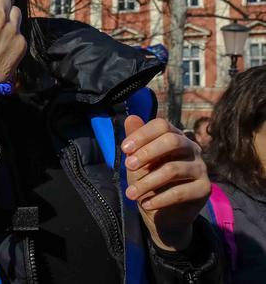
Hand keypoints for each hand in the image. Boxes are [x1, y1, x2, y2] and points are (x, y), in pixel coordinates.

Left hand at [122, 116, 210, 250]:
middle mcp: (192, 148)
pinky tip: (145, 204)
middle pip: (172, 141)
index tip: (124, 148)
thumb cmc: (149, 179)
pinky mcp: (205, 189)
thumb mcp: (137, 159)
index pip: (162, 125)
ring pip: (173, 169)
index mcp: (175, 136)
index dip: (142, 134)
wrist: (163, 212)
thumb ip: (135, 139)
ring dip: (147, 182)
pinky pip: (180, 192)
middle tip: (128, 166)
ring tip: (130, 193)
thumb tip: (130, 117)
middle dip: (147, 153)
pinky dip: (159, 199)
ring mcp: (201, 168)